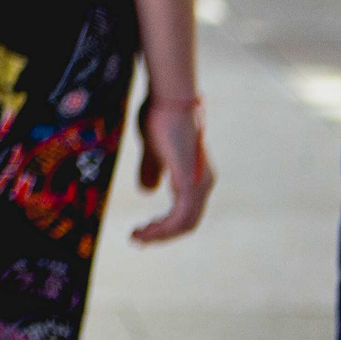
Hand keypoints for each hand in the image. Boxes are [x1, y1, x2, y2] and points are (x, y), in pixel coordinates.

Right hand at [130, 95, 212, 242]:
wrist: (169, 99)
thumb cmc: (160, 116)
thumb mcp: (151, 148)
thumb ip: (151, 170)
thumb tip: (147, 191)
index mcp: (194, 176)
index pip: (185, 211)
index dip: (164, 225)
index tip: (141, 230)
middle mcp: (203, 183)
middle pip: (186, 223)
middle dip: (161, 234)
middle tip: (137, 239)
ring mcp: (199, 185)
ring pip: (184, 223)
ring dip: (160, 234)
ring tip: (137, 237)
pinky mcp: (190, 184)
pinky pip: (180, 217)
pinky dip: (163, 228)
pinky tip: (145, 229)